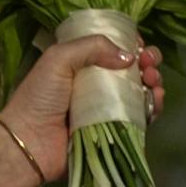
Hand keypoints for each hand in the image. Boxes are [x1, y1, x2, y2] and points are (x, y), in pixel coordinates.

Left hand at [0, 39, 166, 183]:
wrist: (30, 142)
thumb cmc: (39, 96)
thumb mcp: (58, 59)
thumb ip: (91, 47)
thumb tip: (129, 55)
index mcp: (80, 64)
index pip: (112, 49)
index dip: (129, 45)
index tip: (140, 44)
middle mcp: (96, 84)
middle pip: (131, 70)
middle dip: (147, 62)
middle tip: (149, 62)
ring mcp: (107, 108)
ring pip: (140, 92)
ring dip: (153, 83)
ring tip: (153, 80)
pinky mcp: (116, 131)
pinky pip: (142, 118)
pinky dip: (152, 107)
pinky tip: (154, 99)